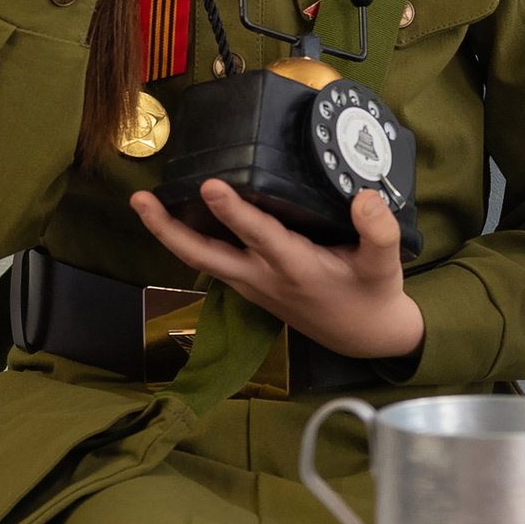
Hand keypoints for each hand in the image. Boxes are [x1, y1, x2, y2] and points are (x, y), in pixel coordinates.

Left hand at [129, 179, 425, 365]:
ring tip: (145, 201)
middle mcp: (264, 277)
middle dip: (168, 229)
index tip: (209, 186)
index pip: (259, 236)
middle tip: (139, 198)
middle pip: (204, 255)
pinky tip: (181, 215)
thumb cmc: (373, 295)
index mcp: (295, 268)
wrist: (364, 336)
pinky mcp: (251, 285)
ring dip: (170, 233)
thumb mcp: (385, 265)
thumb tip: (363, 196)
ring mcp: (252, 284)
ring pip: (202, 259)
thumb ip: (378, 231)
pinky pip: (213, 261)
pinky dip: (191, 239)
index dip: (234, 211)